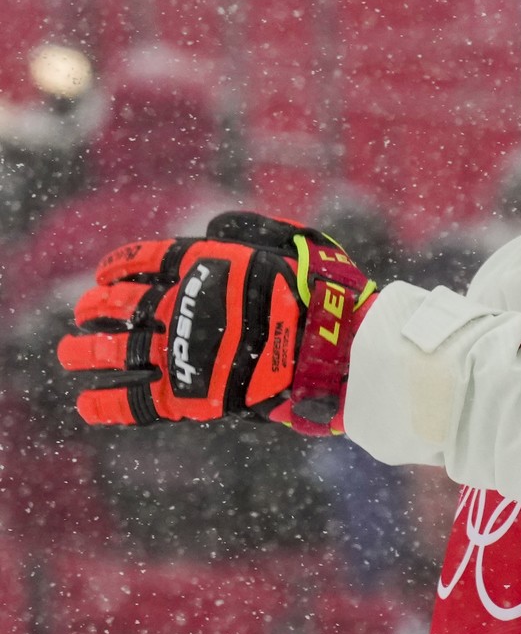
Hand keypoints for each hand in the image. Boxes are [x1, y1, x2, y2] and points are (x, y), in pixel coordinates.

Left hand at [57, 211, 375, 435]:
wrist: (338, 348)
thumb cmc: (325, 295)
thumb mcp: (295, 241)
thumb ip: (252, 230)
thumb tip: (215, 229)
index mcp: (205, 267)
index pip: (144, 261)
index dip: (120, 266)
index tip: (106, 274)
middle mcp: (183, 306)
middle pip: (120, 306)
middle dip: (97, 308)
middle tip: (85, 313)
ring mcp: (183, 350)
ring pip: (115, 352)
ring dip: (85, 351)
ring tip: (69, 352)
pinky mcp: (191, 392)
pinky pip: (136, 402)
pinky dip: (107, 405)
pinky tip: (86, 405)